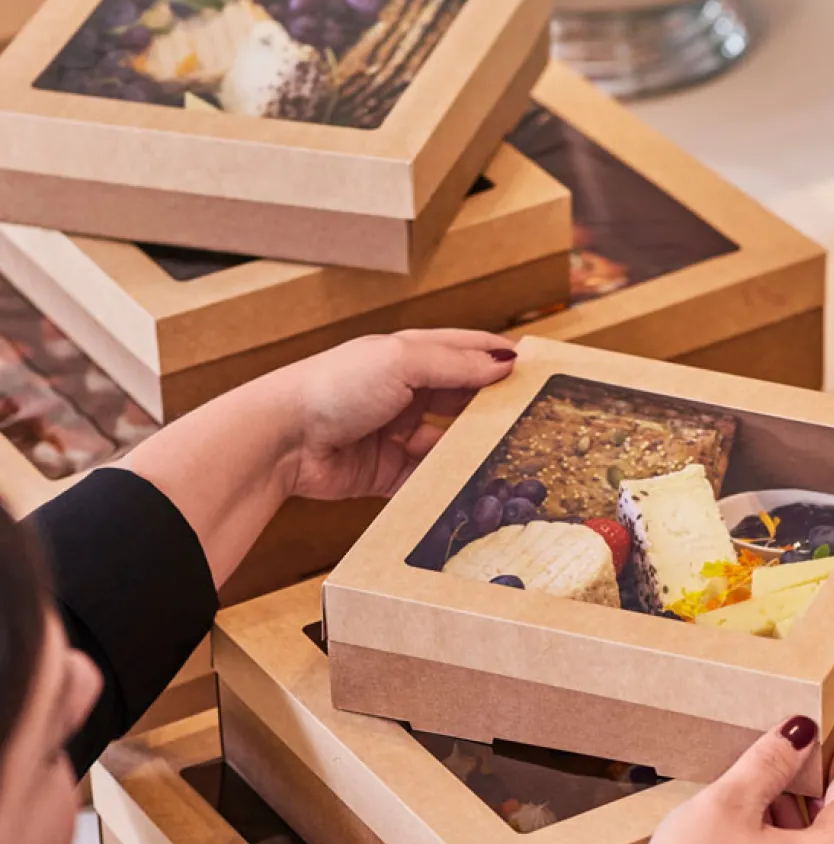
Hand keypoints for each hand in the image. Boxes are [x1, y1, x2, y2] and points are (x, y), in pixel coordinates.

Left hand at [128, 330, 517, 590]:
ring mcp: (396, 434)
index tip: (540, 370)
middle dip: (495, 410)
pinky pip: (427, 480)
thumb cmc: (336, 386)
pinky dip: (448, 485)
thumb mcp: (402, 362)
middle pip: (462, 400)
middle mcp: (404, 392)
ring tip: (513, 463)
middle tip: (538, 424)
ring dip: (474, 452)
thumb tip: (505, 362)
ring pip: (449, 444)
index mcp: (408, 355)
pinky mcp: (386, 473)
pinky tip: (475, 492)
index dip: (500, 358)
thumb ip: (455, 364)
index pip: (465, 351)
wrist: (283, 438)